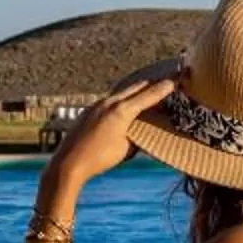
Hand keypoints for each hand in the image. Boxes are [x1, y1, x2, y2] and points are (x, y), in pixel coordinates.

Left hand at [46, 77, 174, 189]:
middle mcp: (109, 103)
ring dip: (134, 91)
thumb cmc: (100, 158)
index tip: (174, 81)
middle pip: (135, 88)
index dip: (162, 89)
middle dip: (150, 84)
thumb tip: (138, 129)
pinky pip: (109, 100)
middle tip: (163, 80)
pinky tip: (122, 105)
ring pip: (121, 93)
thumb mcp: (126, 148)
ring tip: (145, 90)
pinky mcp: (88, 112)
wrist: (69, 163)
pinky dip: (121, 100)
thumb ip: (135, 134)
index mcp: (122, 111)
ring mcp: (96, 105)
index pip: (148, 96)